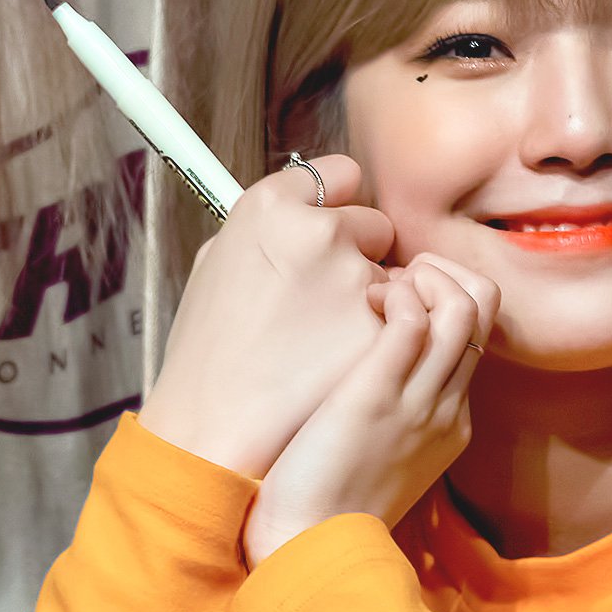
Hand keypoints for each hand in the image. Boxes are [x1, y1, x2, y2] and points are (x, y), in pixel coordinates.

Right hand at [139, 155, 393, 478]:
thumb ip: (266, 229)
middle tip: (322, 301)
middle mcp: (319, 232)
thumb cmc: (208, 355)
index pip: (339, 175)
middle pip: (373, 225)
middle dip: (359, 257)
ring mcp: (357, 282)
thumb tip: (302, 208)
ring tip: (323, 343)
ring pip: (392, 278)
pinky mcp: (383, 331)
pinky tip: (342, 365)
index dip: (337, 206)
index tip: (330, 232)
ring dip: (372, 303)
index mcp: (270, 208)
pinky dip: (382, 342)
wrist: (214, 437)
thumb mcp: (216, 267)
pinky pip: (402, 323)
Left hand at [243, 253, 499, 563]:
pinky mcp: (379, 393)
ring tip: (380, 289)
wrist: (309, 549)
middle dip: (443, 273)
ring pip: (463, 306)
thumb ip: (389, 420)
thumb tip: (368, 379)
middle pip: (483, 310)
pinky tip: (362, 305)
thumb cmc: (325, 508)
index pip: (476, 336)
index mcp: (451, 422)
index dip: (444, 297)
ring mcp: (419, 400)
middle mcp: (447, 406)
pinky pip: (413, 318)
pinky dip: (394, 293)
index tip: (401, 297)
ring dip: (423, 276)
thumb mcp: (377, 462)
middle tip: (395, 279)